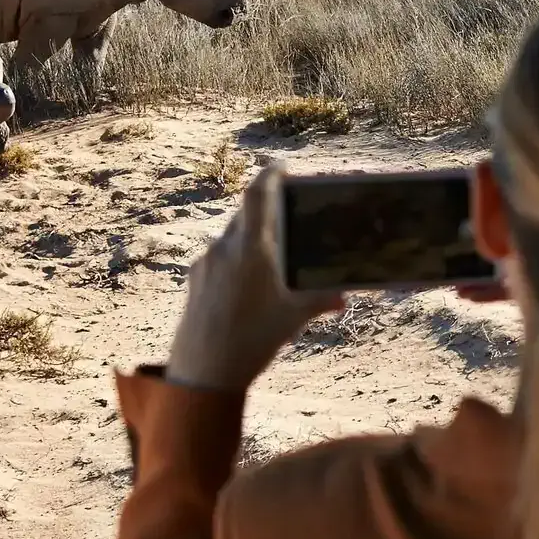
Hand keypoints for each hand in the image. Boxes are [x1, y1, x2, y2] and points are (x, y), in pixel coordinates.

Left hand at [163, 166, 344, 391]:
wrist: (202, 372)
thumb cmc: (251, 341)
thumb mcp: (293, 319)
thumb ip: (320, 301)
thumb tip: (342, 297)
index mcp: (251, 249)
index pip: (258, 195)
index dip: (270, 175)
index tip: (281, 166)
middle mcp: (224, 249)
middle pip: (245, 216)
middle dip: (265, 213)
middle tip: (285, 218)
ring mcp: (206, 264)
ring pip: (231, 239)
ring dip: (250, 241)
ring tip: (269, 260)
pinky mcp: (195, 281)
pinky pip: (219, 260)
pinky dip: (235, 262)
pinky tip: (246, 286)